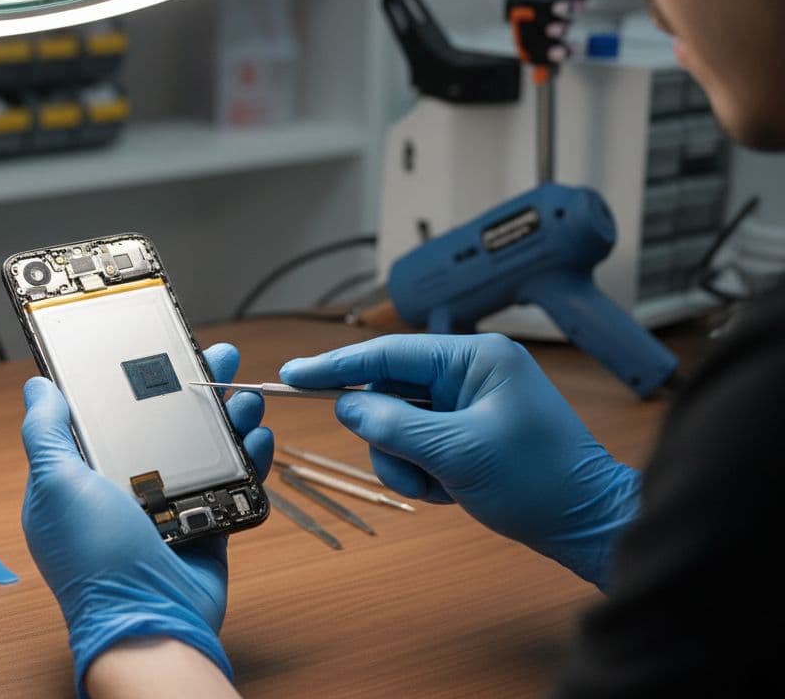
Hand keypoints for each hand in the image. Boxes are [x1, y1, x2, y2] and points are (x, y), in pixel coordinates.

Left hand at [21, 344, 273, 695]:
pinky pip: (231, 482)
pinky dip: (250, 459)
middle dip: (189, 387)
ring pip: (202, 447)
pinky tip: (259, 438)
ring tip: (244, 394)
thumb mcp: (57, 486)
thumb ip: (47, 433)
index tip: (150, 345)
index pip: (105, 413)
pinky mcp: (205, 523)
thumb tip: (37, 387)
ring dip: (226, 417)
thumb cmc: (95, 561)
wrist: (151, 623)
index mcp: (82, 475)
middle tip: (214, 356)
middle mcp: (124, 486)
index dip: (127, 378)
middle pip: (161, 422)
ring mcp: (168, 505)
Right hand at [280, 333, 639, 589]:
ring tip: (439, 486)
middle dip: (390, 438)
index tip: (291, 375)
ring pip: (397, 427)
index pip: (388, 354)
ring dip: (406, 463)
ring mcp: (467, 404)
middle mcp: (469, 373)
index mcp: (475, 358)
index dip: (336, 365)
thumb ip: (394, 425)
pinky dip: (422, 473)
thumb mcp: (458, 451)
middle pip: (389, 393)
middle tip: (414, 471)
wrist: (587, 524)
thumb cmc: (538, 480)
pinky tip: (451, 491)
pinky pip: (416, 447)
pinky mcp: (466, 434)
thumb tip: (347, 407)